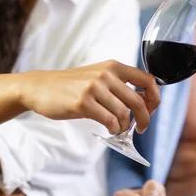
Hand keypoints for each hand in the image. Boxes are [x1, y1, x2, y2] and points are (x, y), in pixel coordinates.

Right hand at [19, 60, 159, 134]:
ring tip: (118, 128)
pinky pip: (109, 121)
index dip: (154, 98)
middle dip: (145, 119)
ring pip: (124, 114)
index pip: (148, 80)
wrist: (40, 87)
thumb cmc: (72, 86)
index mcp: (114, 66)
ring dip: (125, 127)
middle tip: (141, 129)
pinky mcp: (83, 103)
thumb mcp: (98, 77)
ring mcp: (94, 88)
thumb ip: (120, 86)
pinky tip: (109, 129)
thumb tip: (144, 103)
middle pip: (138, 101)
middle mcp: (106, 74)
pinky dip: (114, 129)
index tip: (150, 110)